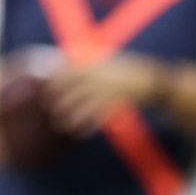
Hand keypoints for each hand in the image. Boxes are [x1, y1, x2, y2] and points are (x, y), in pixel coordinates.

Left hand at [44, 55, 166, 134]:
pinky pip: (97, 115)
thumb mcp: (106, 60)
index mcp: (93, 63)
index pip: (67, 70)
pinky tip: (80, 133)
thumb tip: (66, 62)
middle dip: (58, 100)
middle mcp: (97, 75)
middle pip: (70, 88)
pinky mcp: (115, 101)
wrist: (150, 78)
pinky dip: (88, 125)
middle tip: (50, 111)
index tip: (45, 89)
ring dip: (70, 116)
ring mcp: (106, 88)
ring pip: (82, 104)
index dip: (54, 80)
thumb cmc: (127, 69)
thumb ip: (87, 63)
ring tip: (61, 125)